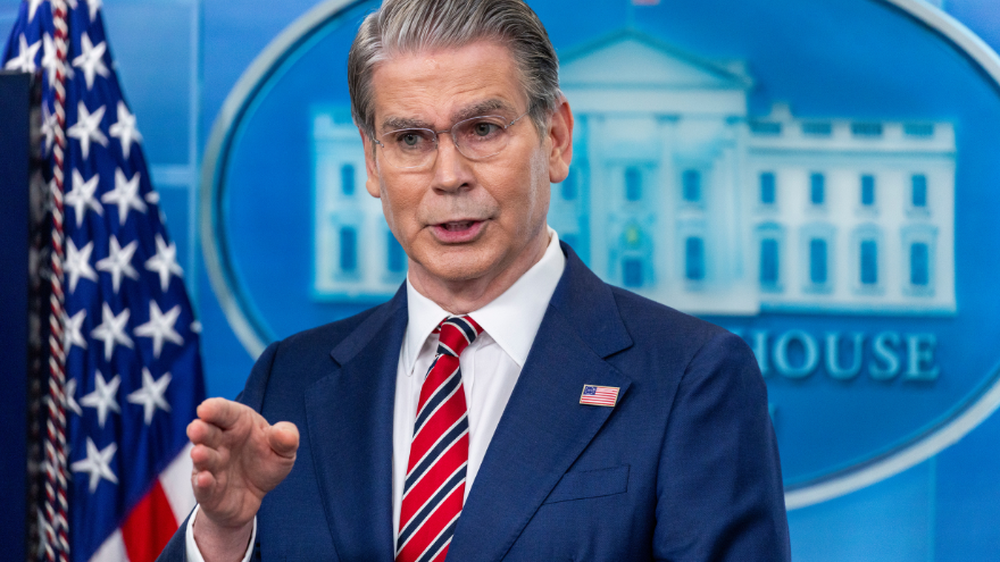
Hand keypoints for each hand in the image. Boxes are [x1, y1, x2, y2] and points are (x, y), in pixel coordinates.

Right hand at [187, 397, 298, 559]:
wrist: (254, 496)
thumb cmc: (265, 463)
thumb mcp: (283, 451)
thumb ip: (287, 439)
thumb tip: (283, 433)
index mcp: (236, 423)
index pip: (224, 411)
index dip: (214, 408)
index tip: (205, 408)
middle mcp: (219, 442)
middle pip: (207, 432)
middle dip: (200, 430)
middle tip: (196, 428)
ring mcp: (211, 466)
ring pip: (202, 458)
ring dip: (201, 456)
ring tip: (199, 453)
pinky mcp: (207, 491)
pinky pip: (203, 487)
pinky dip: (202, 483)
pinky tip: (204, 479)